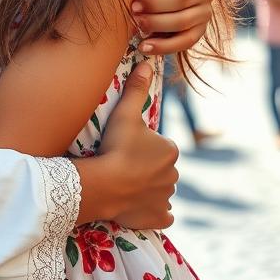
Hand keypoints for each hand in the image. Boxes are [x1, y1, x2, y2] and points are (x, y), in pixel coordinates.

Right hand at [84, 62, 177, 228]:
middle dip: (147, 167)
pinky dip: (154, 212)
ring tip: (126, 184)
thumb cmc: (116, 147)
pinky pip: (162, 215)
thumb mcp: (125, 113)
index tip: (126, 146)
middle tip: (123, 164)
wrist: (106, 184)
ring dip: (149, 189)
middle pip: (161, 168)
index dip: (143, 146)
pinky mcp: (159, 217)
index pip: (160, 146)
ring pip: (161, 190)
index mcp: (170, 150)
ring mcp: (167, 198)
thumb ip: (137, 88)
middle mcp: (174, 174)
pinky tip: (140, 207)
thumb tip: (147, 62)